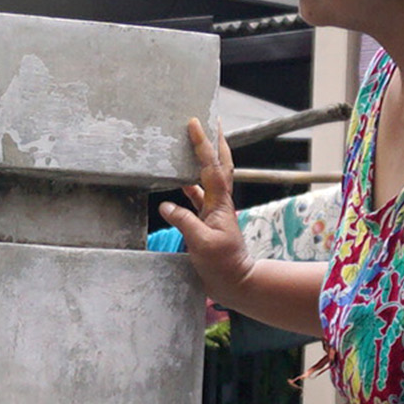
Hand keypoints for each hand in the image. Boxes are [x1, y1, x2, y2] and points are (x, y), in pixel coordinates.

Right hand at [156, 117, 253, 287]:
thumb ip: (184, 222)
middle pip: (219, 165)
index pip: (210, 167)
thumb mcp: (201, 243)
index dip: (202, 144)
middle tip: (210, 121)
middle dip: (215, 142)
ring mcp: (214, 211)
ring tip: (193, 143)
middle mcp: (218, 202)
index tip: (194, 123)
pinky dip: (188, 187)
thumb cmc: (222, 264)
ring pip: (208, 178)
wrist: (236, 282)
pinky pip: (197, 198)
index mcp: (219, 203)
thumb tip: (166, 206)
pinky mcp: (207, 222)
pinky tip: (177, 183)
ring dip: (202, 160)